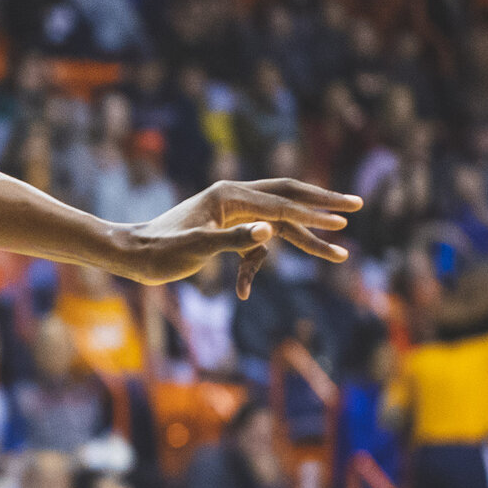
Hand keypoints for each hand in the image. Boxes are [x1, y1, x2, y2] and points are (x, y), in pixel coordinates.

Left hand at [114, 179, 360, 297]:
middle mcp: (233, 196)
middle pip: (288, 196)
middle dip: (322, 203)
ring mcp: (231, 211)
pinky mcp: (226, 227)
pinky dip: (255, 265)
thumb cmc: (159, 252)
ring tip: (340, 256)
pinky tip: (241, 292)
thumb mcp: (196, 249)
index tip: (343, 222)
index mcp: (229, 195)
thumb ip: (233, 239)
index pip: (281, 204)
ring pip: (278, 222)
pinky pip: (256, 242)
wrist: (130, 255)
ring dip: (305, 240)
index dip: (313, 214)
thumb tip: (270, 231)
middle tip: (357, 205)